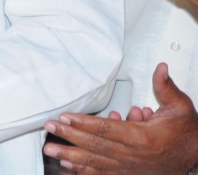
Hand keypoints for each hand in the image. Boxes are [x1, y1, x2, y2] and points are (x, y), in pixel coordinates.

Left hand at [43, 63, 197, 173]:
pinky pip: (103, 174)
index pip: (106, 130)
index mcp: (143, 138)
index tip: (65, 117)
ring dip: (71, 156)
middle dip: (69, 136)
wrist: (196, 154)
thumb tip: (161, 68)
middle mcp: (133, 155)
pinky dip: (84, 171)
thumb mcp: (180, 107)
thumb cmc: (185, 131)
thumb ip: (165, 87)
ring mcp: (130, 168)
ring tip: (51, 150)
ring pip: (96, 162)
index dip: (84, 123)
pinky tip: (69, 166)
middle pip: (96, 145)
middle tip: (49, 128)